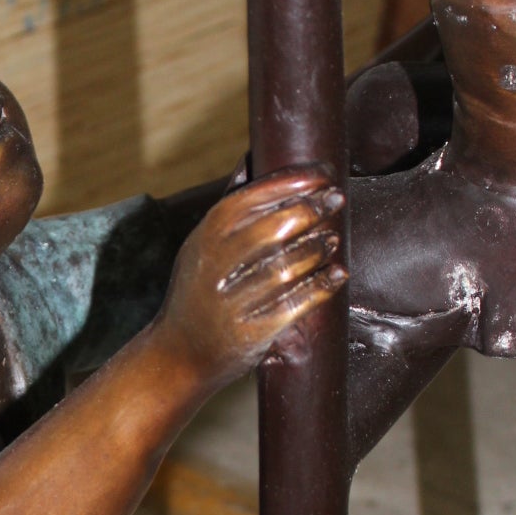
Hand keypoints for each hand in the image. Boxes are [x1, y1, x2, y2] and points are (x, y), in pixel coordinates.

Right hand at [154, 164, 345, 390]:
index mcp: (205, 238)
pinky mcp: (251, 332)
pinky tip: (338, 274)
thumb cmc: (198, 294)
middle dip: (311, 210)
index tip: (322, 174)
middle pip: (274, 229)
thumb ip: (229, 210)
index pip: (251, 198)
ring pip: (287, 266)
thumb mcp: (199, 249)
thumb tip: (253, 159)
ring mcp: (232, 301)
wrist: (177, 356)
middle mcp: (215, 267)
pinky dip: (321, 287)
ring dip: (317, 248)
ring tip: (333, 239)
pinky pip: (295, 304)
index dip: (291, 182)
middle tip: (336, 201)